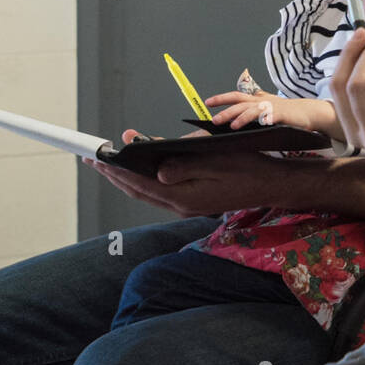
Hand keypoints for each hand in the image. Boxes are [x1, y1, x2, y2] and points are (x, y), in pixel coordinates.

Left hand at [82, 127, 277, 217]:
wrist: (271, 185)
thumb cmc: (247, 167)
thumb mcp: (216, 160)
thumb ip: (184, 167)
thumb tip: (156, 171)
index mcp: (184, 196)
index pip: (141, 183)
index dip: (117, 170)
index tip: (98, 158)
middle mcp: (181, 205)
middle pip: (138, 190)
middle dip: (114, 174)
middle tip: (92, 158)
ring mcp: (187, 206)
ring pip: (147, 193)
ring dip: (126, 178)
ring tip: (108, 163)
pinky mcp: (193, 202)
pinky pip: (159, 193)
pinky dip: (144, 181)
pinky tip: (139, 171)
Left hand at [206, 92, 316, 130]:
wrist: (309, 112)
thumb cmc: (287, 112)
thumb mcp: (267, 107)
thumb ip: (253, 109)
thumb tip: (233, 119)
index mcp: (257, 99)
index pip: (236, 96)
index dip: (221, 98)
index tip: (207, 102)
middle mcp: (262, 101)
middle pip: (240, 103)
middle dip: (226, 110)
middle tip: (214, 119)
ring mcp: (272, 107)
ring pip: (252, 110)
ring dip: (241, 117)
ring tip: (231, 125)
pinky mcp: (282, 115)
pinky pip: (270, 117)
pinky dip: (263, 120)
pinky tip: (258, 125)